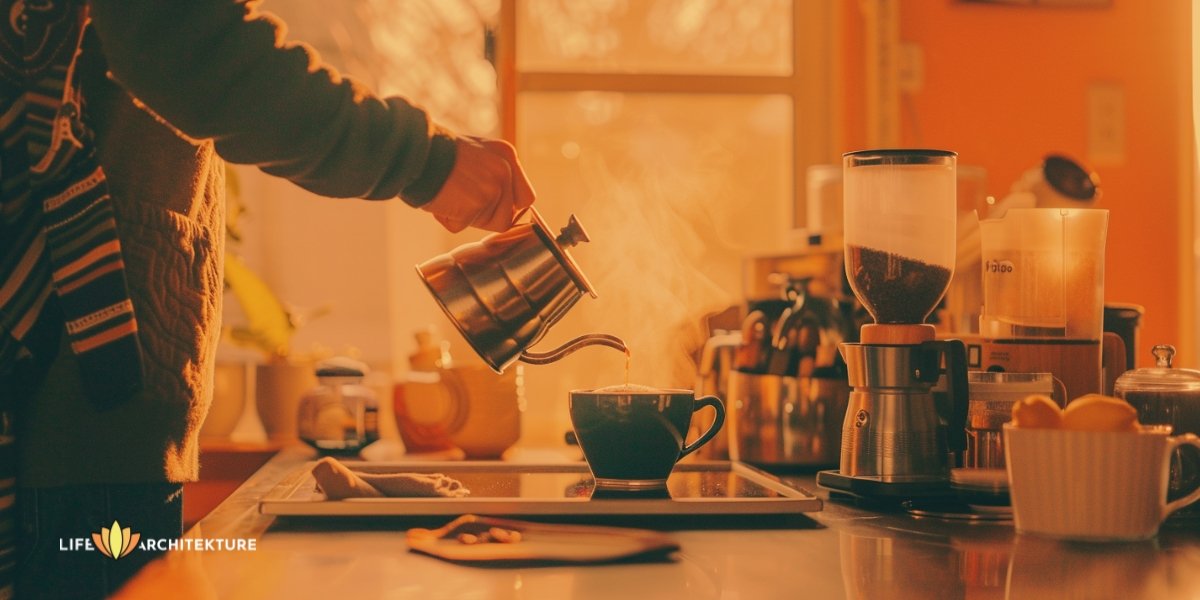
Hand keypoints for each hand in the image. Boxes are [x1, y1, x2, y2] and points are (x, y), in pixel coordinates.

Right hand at [421, 136, 535, 232]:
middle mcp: (504, 171)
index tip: (492, 209)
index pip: (525, 198)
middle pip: (507, 217)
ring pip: (486, 224)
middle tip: (463, 200)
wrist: (414, 151)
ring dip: (465, 217)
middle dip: (485, 216)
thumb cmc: (438, 154)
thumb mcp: (477, 152)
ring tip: (449, 196)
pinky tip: (440, 199)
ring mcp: (492, 188)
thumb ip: (495, 172)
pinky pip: (462, 226)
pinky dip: (447, 219)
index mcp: (507, 155)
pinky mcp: (475, 204)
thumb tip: (506, 203)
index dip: (509, 209)